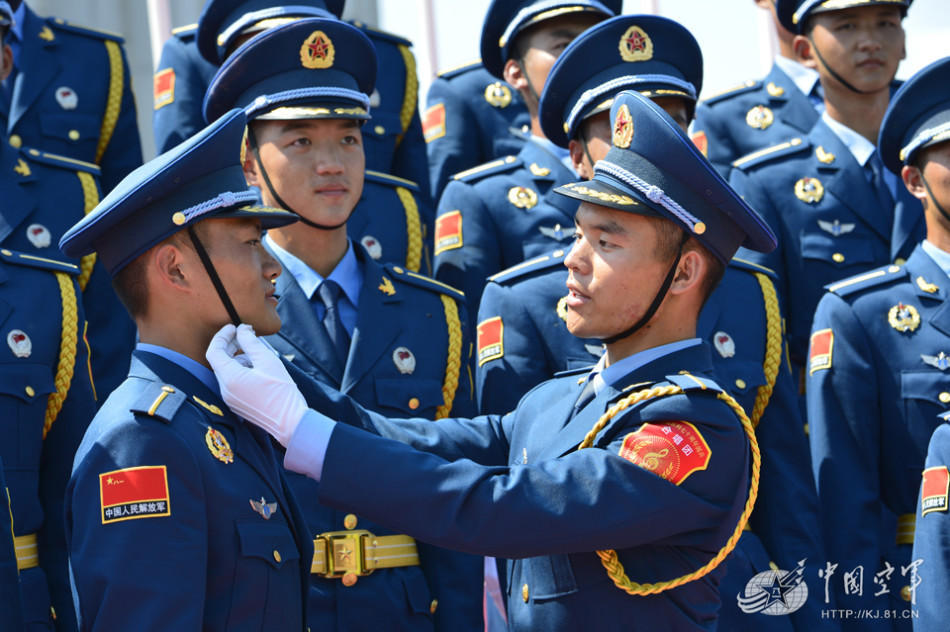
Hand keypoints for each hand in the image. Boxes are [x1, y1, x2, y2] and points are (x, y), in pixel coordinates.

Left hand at [206, 324, 307, 445]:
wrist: (291, 422)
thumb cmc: (281, 391)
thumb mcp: (268, 361)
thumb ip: (251, 342)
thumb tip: (242, 329)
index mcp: (230, 378)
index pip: (214, 351)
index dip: (222, 336)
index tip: (234, 327)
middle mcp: (225, 390)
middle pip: (219, 361)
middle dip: (230, 346)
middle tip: (245, 336)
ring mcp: (230, 399)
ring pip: (227, 372)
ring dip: (238, 359)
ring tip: (258, 356)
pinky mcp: (237, 405)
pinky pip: (232, 383)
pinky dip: (241, 371)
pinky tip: (259, 370)